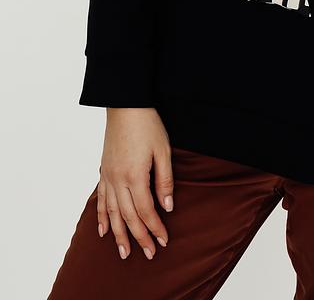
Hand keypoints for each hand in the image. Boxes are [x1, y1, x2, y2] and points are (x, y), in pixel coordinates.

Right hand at [96, 108, 173, 260]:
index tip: (164, 240)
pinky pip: (100, 199)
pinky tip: (102, 230)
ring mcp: (108, 176)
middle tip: (149, 253)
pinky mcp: (103, 171)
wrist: (125, 105)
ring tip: (124, 252)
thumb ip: (164, 180)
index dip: (155, 227)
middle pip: (128, 216)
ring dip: (118, 234)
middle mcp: (118, 180)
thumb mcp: (163, 150)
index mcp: (135, 176)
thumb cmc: (147, 125)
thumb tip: (167, 206)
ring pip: (112, 213)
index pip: (146, 210)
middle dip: (140, 237)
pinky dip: (101, 216)